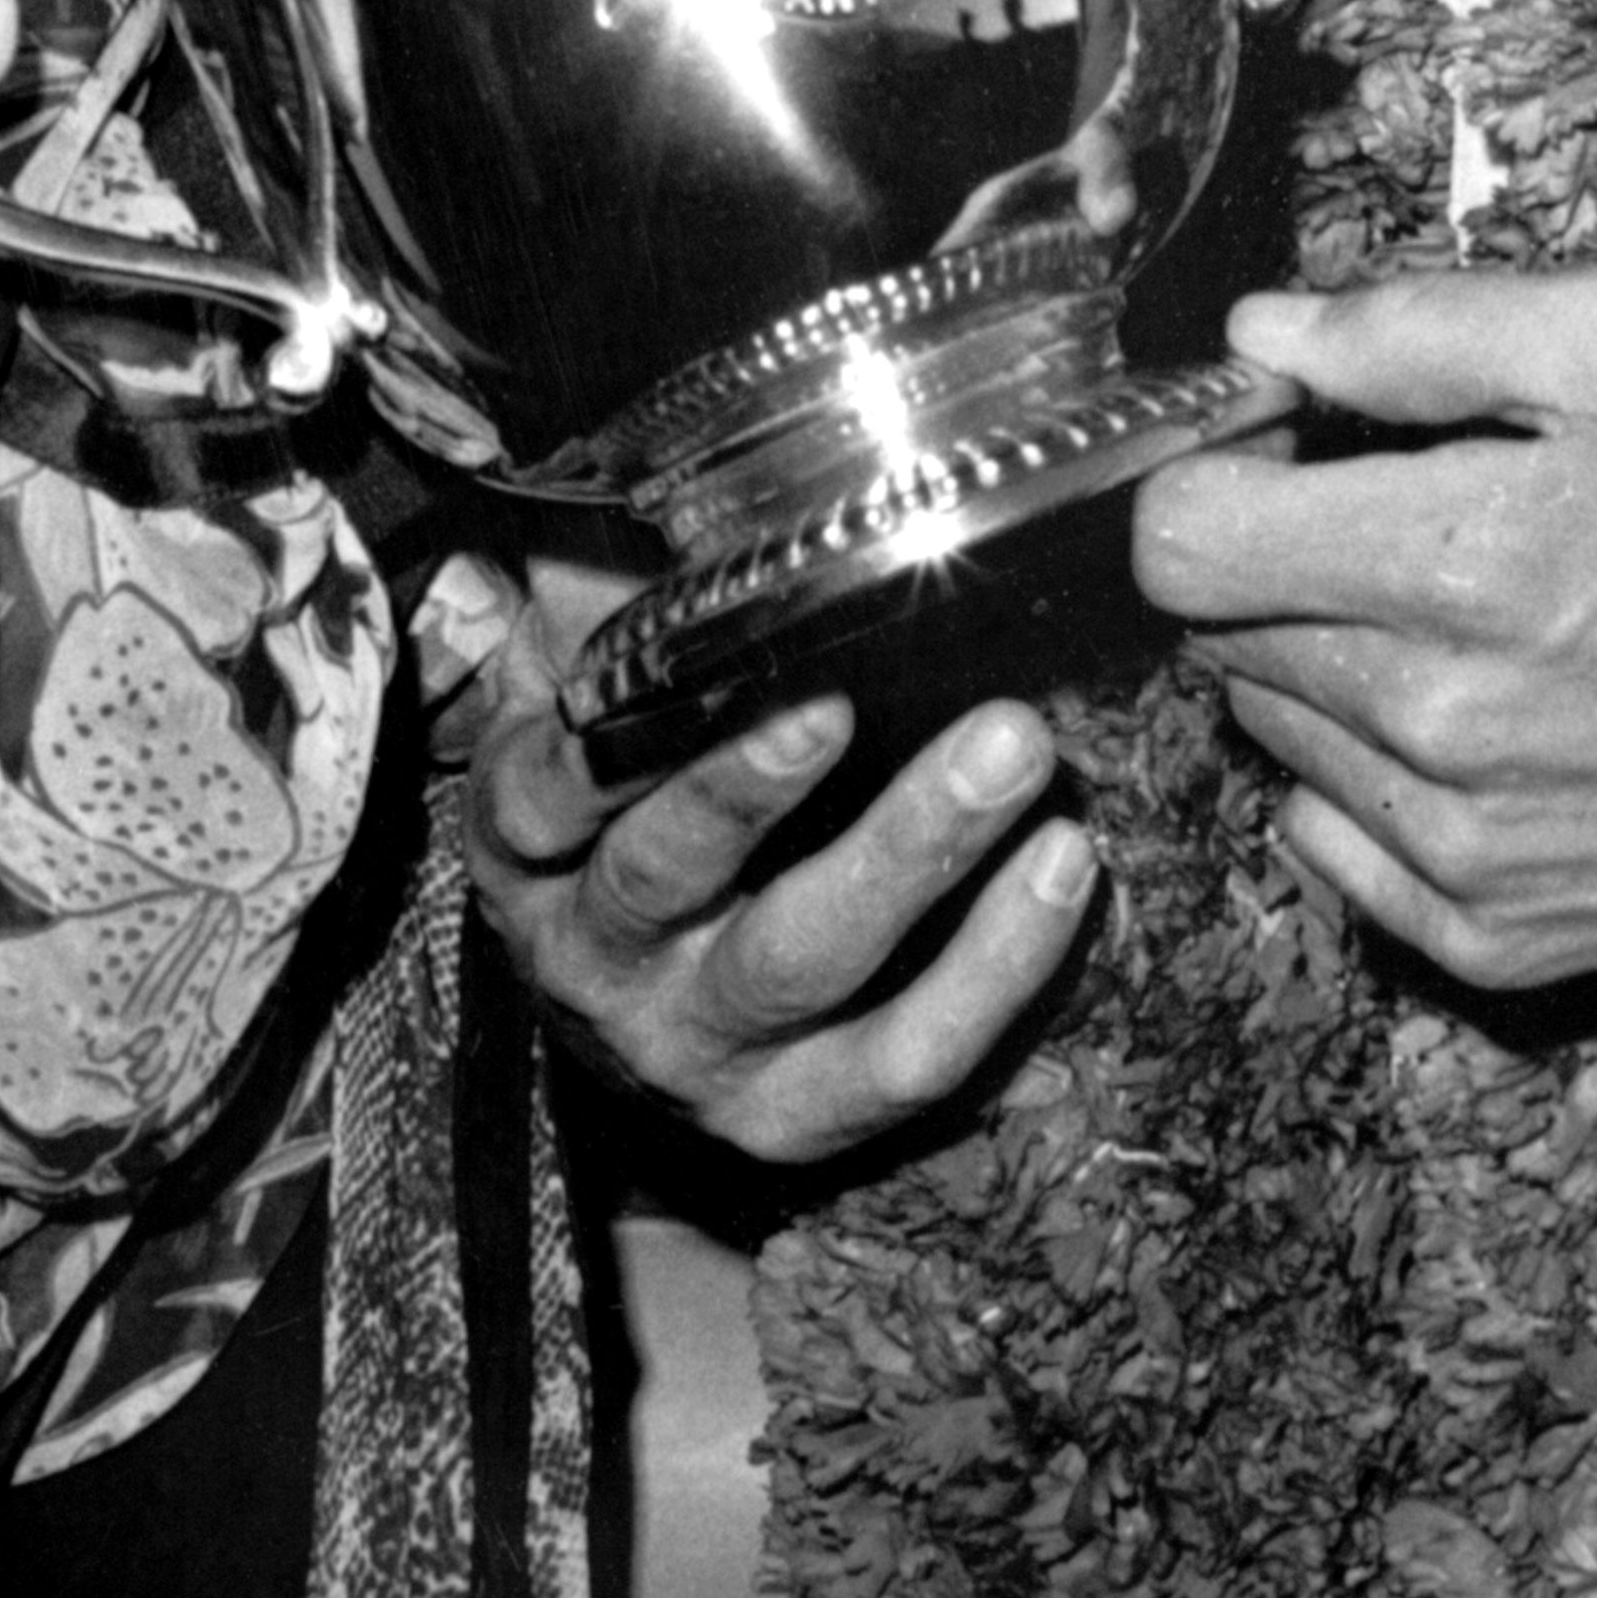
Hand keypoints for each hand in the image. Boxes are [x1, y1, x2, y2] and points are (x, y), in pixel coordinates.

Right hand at [465, 654, 1093, 1164]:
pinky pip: (899, 1061)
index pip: (554, 790)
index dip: (640, 737)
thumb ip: (617, 594)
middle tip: (885, 691)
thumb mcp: (590, 690)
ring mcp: (693, 1052)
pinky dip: (991, 971)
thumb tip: (699, 475)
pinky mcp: (791, 1122)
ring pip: (800, 966)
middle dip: (779, 783)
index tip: (749, 657)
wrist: (626, 1007)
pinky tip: (1065, 865)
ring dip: (915, 856)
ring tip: (1019, 753)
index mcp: (531, 840)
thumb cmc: (634, 788)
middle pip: (677, 874)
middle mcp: (595, 957)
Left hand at [1130, 264, 1596, 987]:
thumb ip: (1425, 330)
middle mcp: (1448, 727)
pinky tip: (1494, 722)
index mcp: (1471, 561)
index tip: (1288, 446)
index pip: (1182, 540)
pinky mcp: (1501, 945)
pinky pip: (1335, 845)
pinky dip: (1374, 778)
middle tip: (1417, 517)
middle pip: (1220, 633)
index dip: (1217, 470)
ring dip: (1332, 662)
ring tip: (1482, 618)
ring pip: (1275, 733)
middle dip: (1284, 556)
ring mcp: (1469, 856)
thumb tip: (1260, 337)